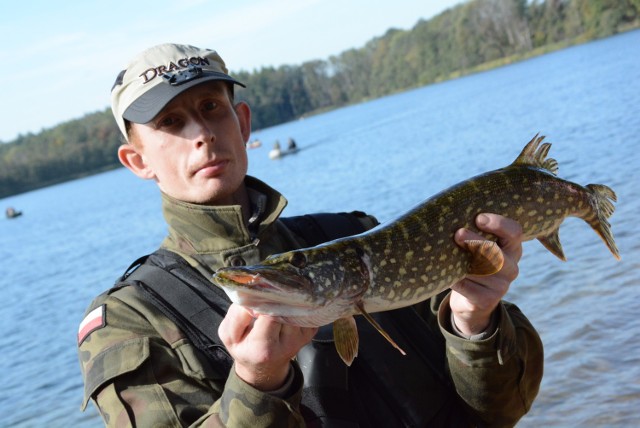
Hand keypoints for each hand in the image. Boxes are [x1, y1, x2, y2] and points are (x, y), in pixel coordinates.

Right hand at [218, 303, 317, 390]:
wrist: (265, 366)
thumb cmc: (245, 348)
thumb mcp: (229, 336)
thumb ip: (236, 316)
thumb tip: (250, 294)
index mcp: (263, 348)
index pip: (269, 315)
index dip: (263, 301)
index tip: (257, 294)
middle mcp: (287, 345)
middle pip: (285, 309)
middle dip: (276, 298)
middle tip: (266, 292)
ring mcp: (301, 338)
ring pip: (297, 307)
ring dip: (286, 300)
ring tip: (275, 300)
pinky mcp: (310, 332)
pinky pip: (306, 310)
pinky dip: (296, 304)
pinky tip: (285, 307)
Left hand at [450, 213, 522, 335]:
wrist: (471, 301)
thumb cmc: (471, 263)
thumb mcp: (478, 247)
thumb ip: (473, 231)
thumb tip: (450, 213)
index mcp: (512, 248)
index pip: (514, 232)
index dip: (498, 224)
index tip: (478, 218)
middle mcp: (511, 267)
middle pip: (497, 252)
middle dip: (477, 242)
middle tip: (458, 234)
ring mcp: (501, 286)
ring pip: (482, 271)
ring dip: (463, 261)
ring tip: (447, 253)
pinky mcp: (487, 300)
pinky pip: (468, 287)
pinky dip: (455, 280)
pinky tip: (446, 274)